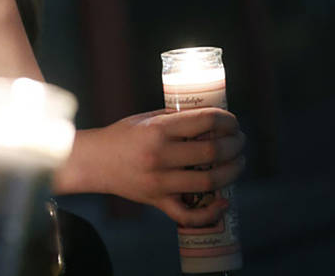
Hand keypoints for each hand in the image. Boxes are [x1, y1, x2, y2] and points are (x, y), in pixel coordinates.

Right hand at [90, 107, 245, 226]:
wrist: (93, 161)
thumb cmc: (122, 136)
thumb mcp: (147, 119)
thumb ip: (176, 120)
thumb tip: (211, 121)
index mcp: (158, 130)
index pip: (205, 121)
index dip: (227, 121)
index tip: (234, 122)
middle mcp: (160, 155)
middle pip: (212, 152)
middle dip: (235, 145)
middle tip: (240, 142)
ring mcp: (159, 181)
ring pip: (209, 182)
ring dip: (232, 172)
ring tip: (238, 163)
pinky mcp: (157, 201)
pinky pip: (189, 214)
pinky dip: (211, 212)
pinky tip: (223, 202)